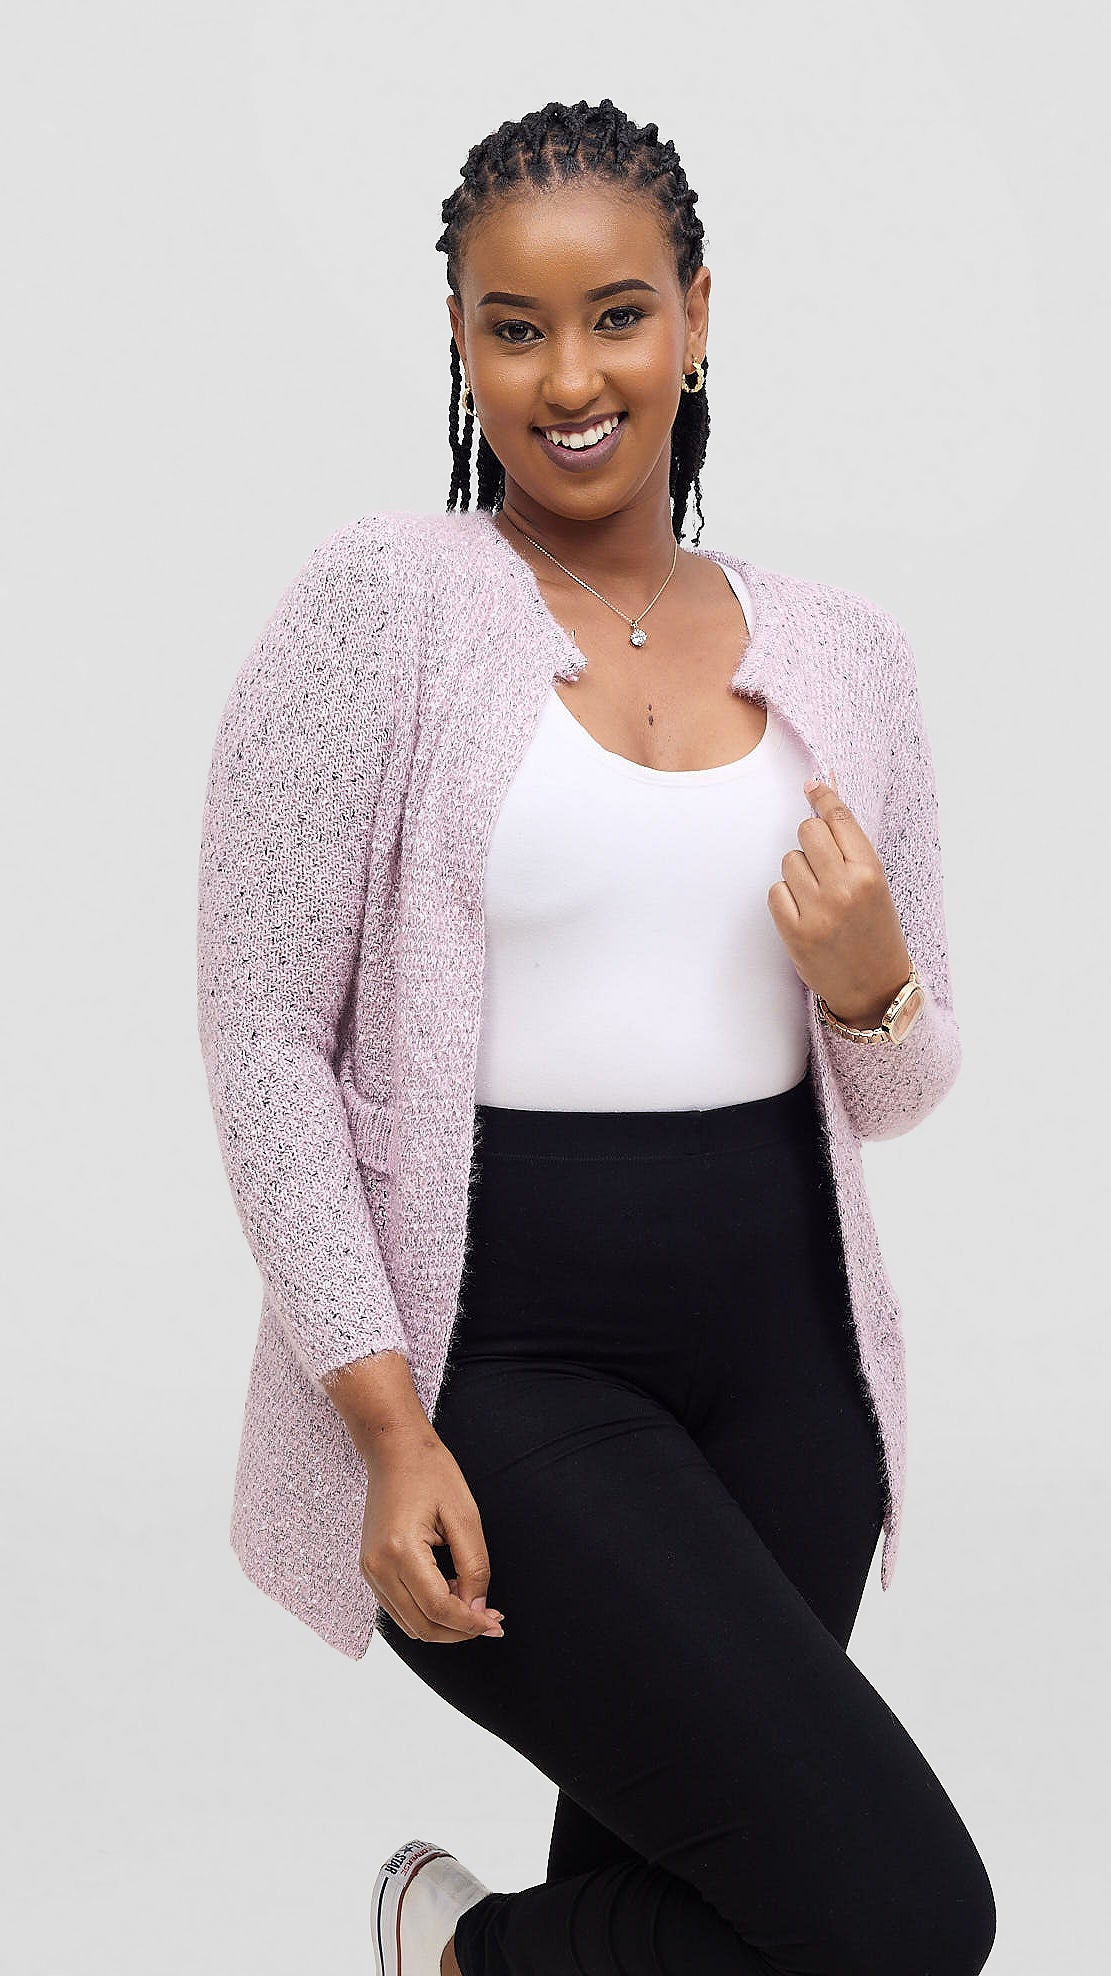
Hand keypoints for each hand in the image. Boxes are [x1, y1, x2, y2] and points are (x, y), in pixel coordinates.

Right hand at [357, 1425, 505, 1643]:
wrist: (394, 1449)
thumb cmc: (430, 1471)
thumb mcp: (465, 1514)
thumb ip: (475, 1566)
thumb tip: (478, 1609)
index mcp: (400, 1550)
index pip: (438, 1608)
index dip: (471, 1623)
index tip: (496, 1623)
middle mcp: (378, 1566)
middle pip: (422, 1626)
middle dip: (459, 1630)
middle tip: (491, 1620)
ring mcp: (370, 1570)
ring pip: (410, 1624)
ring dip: (443, 1623)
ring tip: (470, 1598)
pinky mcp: (371, 1569)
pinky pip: (400, 1608)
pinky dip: (426, 1611)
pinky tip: (449, 1590)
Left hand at [767, 772, 912, 1027]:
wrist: (874, 988)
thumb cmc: (875, 932)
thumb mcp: (876, 886)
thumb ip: (850, 850)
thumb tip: (819, 806)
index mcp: (870, 873)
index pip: (839, 820)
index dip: (823, 798)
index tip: (811, 787)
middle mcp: (844, 888)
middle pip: (807, 832)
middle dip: (809, 839)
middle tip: (819, 861)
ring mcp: (818, 911)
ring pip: (788, 861)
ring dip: (797, 872)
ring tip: (817, 896)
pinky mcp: (795, 931)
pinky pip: (775, 891)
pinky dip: (785, 898)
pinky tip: (803, 913)